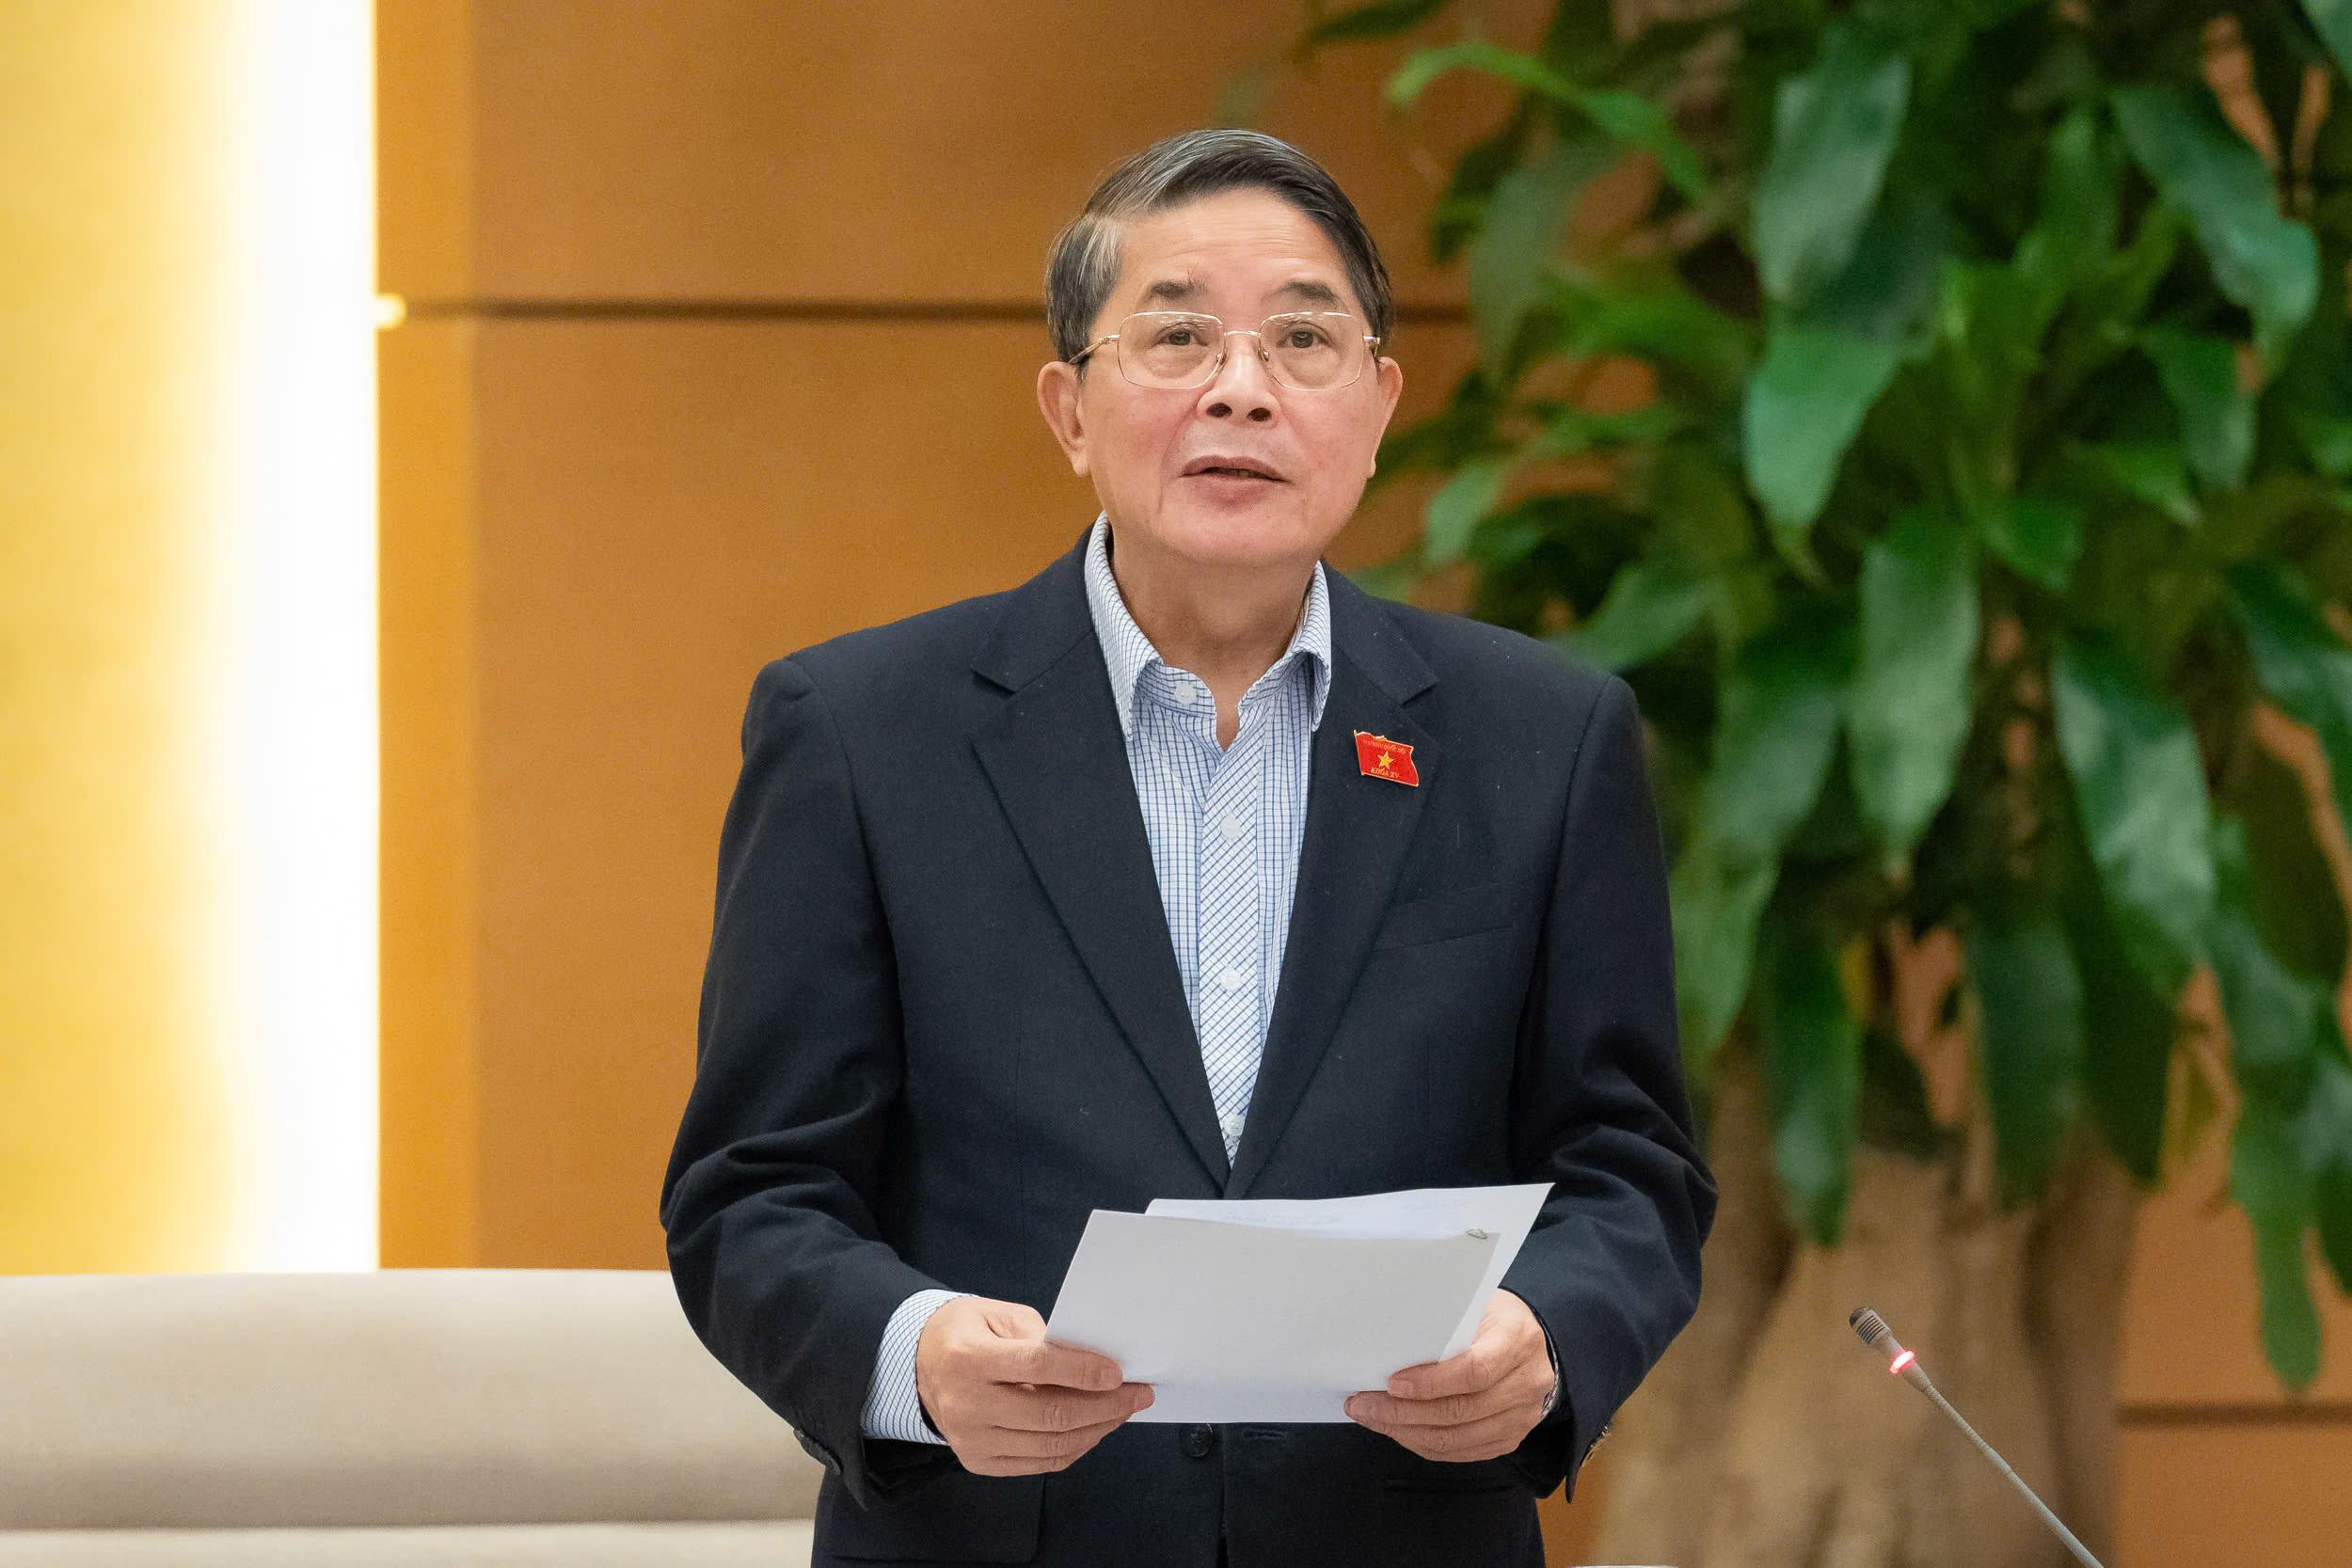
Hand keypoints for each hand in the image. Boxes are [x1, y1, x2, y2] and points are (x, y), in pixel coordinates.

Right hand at [913, 1295, 1154, 1476]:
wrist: (920, 1366)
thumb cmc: (965, 1332)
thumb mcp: (997, 1315)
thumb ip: (1040, 1337)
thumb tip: (1092, 1362)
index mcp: (969, 1358)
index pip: (1038, 1367)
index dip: (1083, 1370)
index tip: (1118, 1372)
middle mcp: (967, 1405)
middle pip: (1050, 1415)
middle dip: (1104, 1406)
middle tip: (1137, 1394)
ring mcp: (972, 1440)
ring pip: (1050, 1446)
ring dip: (1096, 1429)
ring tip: (1122, 1411)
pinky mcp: (979, 1462)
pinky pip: (1039, 1463)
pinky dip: (1074, 1448)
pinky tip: (1094, 1429)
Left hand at [1344, 1289, 1553, 1462]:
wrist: (1532, 1342)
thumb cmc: (1492, 1317)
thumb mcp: (1474, 1306)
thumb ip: (1442, 1326)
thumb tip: (1388, 1347)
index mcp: (1517, 1340)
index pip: (1474, 1371)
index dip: (1431, 1382)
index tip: (1392, 1383)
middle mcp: (1526, 1383)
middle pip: (1460, 1410)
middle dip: (1403, 1412)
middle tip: (1363, 1404)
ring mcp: (1521, 1416)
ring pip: (1457, 1438)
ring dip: (1406, 1432)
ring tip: (1371, 1418)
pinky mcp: (1510, 1438)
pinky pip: (1461, 1451)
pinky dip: (1423, 1444)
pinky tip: (1397, 1430)